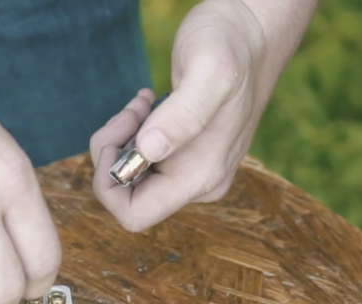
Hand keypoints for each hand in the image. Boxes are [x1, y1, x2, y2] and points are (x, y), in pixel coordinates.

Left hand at [90, 0, 317, 230]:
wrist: (252, 29)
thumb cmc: (232, 44)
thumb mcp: (209, 72)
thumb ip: (183, 115)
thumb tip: (149, 150)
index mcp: (201, 178)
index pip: (133, 215)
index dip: (109, 184)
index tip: (117, 139)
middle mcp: (198, 182)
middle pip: (127, 194)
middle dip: (114, 153)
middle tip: (132, 111)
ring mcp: (192, 169)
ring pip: (130, 174)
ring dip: (122, 137)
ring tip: (143, 103)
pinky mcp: (184, 153)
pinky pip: (140, 158)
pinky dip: (132, 132)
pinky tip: (148, 104)